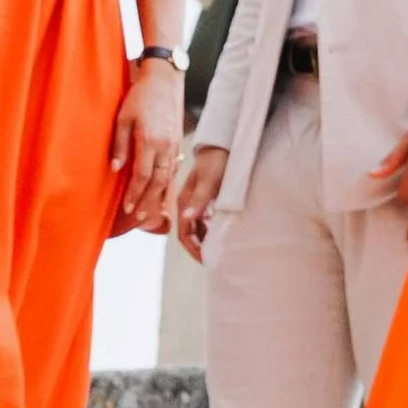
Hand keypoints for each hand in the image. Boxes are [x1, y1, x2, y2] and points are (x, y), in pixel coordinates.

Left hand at [111, 55, 184, 234]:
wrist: (164, 81)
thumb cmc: (140, 96)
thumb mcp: (122, 117)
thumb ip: (120, 144)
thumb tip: (116, 169)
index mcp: (150, 140)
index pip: (142, 175)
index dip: (134, 194)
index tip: (126, 208)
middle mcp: (166, 146)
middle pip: (158, 182)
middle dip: (148, 201)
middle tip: (137, 216)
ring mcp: (175, 145)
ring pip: (168, 178)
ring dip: (158, 196)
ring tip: (150, 211)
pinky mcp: (178, 143)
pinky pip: (173, 169)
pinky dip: (167, 183)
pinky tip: (160, 192)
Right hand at [176, 144, 228, 259]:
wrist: (221, 145)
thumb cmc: (218, 161)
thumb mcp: (211, 181)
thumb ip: (200, 199)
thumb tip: (188, 218)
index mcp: (184, 203)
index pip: (185, 235)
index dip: (195, 251)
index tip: (208, 262)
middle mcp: (187, 205)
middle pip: (189, 235)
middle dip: (200, 250)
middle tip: (216, 263)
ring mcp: (195, 203)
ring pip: (197, 229)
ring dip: (205, 242)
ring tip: (221, 253)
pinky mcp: (204, 200)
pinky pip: (204, 221)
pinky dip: (211, 231)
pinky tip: (223, 236)